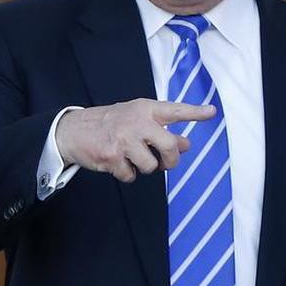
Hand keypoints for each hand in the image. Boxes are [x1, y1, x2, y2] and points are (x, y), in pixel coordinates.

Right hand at [55, 99, 215, 182]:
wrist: (74, 130)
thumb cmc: (112, 123)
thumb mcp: (138, 120)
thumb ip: (162, 130)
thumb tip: (187, 144)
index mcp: (145, 109)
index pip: (175, 110)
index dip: (195, 112)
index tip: (212, 112)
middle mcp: (137, 122)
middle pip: (169, 146)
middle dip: (171, 160)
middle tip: (166, 163)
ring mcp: (124, 139)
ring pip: (151, 166)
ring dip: (144, 167)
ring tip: (132, 158)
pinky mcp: (112, 156)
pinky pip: (131, 175)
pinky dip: (126, 174)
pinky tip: (117, 163)